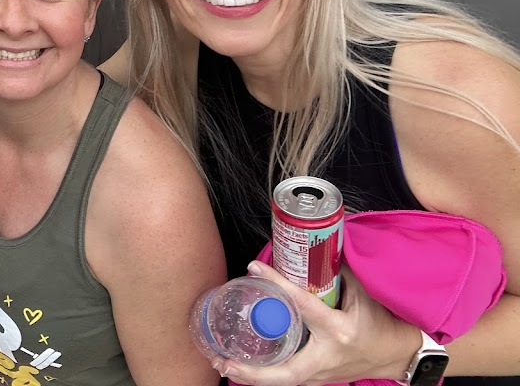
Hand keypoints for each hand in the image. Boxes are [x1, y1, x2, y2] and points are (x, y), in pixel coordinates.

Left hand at [213, 261, 416, 385]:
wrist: (400, 354)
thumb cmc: (382, 323)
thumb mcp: (364, 293)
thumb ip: (337, 272)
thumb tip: (311, 246)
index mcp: (339, 331)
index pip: (303, 305)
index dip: (278, 285)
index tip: (254, 267)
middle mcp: (327, 357)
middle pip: (286, 372)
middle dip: (252, 370)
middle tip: (222, 357)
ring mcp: (323, 374)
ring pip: (283, 380)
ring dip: (251, 375)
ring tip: (218, 360)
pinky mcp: (318, 378)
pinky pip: (287, 378)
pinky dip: (263, 375)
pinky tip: (238, 365)